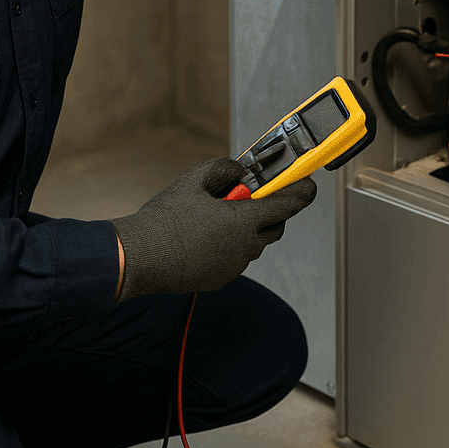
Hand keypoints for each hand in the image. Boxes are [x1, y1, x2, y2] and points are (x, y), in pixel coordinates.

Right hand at [111, 158, 315, 299]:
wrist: (140, 257)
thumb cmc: (166, 219)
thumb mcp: (194, 179)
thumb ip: (224, 169)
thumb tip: (239, 172)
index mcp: (244, 221)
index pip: (288, 205)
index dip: (301, 192)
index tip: (308, 185)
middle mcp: (246, 247)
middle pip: (275, 226)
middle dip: (269, 211)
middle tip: (249, 197)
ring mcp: (235, 266)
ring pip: (253, 243)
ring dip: (246, 229)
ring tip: (217, 217)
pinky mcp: (221, 278)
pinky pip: (235, 258)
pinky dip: (230, 246)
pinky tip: (205, 237)